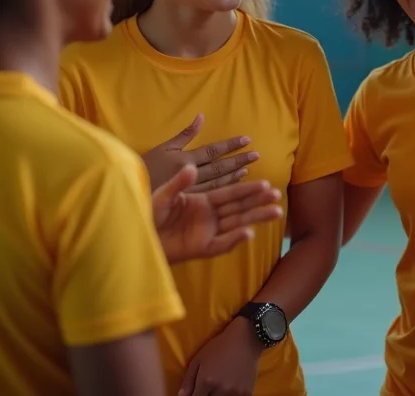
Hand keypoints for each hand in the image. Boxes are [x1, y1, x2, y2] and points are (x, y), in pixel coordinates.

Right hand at [142, 113, 258, 191]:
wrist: (131, 192)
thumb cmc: (147, 166)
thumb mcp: (164, 147)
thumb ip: (185, 133)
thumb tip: (201, 116)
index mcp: (185, 159)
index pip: (213, 150)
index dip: (231, 145)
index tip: (247, 140)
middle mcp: (191, 174)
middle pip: (220, 166)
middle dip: (239, 160)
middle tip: (256, 154)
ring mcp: (191, 190)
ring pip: (218, 182)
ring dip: (234, 175)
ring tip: (248, 169)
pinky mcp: (189, 202)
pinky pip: (210, 196)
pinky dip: (224, 189)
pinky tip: (236, 185)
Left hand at [152, 165, 283, 263]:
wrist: (137, 238)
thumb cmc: (148, 215)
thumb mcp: (163, 195)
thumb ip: (178, 183)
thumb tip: (193, 166)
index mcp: (203, 200)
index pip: (230, 193)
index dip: (247, 188)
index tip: (264, 182)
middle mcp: (209, 216)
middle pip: (239, 207)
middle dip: (258, 201)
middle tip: (277, 195)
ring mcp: (207, 232)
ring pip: (237, 223)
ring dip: (256, 217)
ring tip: (277, 212)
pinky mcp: (202, 248)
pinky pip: (222, 243)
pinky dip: (235, 239)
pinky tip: (249, 232)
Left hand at [178, 318, 263, 395]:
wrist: (245, 338)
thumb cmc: (219, 346)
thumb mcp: (198, 359)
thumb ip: (188, 381)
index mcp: (206, 381)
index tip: (195, 394)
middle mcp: (220, 390)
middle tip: (207, 390)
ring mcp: (235, 393)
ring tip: (217, 389)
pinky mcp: (247, 394)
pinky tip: (228, 391)